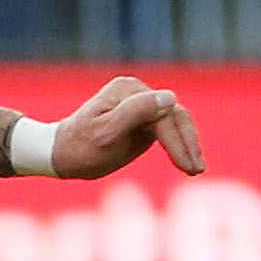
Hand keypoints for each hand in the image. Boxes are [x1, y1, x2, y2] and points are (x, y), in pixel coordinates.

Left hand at [48, 75, 202, 179]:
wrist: (63, 154)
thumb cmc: (80, 147)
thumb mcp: (106, 133)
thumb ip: (136, 112)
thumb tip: (170, 97)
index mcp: (127, 91)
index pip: (162, 116)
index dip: (178, 141)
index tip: (188, 166)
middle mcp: (137, 92)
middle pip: (174, 116)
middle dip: (188, 143)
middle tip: (197, 170)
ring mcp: (142, 104)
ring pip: (176, 122)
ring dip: (189, 144)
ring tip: (197, 169)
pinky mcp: (145, 118)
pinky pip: (169, 129)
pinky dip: (180, 144)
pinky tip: (189, 162)